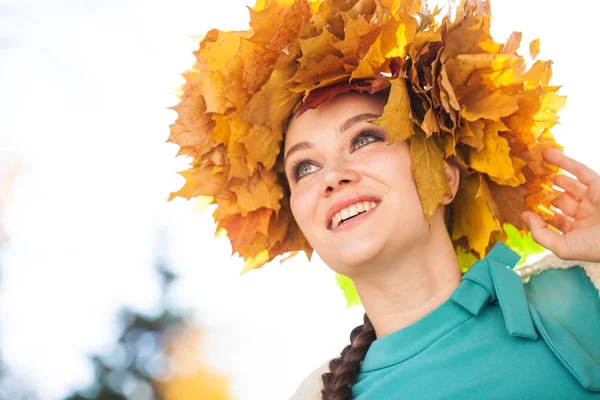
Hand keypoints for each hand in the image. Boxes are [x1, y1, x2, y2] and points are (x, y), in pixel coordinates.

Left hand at [522, 148, 599, 262]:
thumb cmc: (595, 246)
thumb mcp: (562, 247)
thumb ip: (540, 233)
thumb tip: (525, 216)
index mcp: (578, 231)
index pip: (556, 220)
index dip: (541, 213)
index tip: (525, 204)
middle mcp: (585, 215)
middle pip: (562, 200)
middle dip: (545, 193)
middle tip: (528, 184)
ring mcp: (592, 199)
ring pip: (570, 184)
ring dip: (553, 176)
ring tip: (536, 169)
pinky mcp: (599, 185)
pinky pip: (581, 171)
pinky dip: (565, 162)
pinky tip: (548, 154)